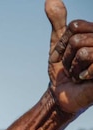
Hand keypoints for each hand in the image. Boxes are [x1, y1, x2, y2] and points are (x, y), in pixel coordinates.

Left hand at [46, 0, 92, 114]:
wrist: (62, 96)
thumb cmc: (62, 70)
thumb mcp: (58, 43)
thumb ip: (58, 21)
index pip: (74, 26)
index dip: (61, 44)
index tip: (58, 57)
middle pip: (78, 40)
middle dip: (67, 58)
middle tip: (71, 68)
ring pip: (84, 52)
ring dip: (74, 67)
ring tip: (78, 74)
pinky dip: (83, 74)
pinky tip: (85, 80)